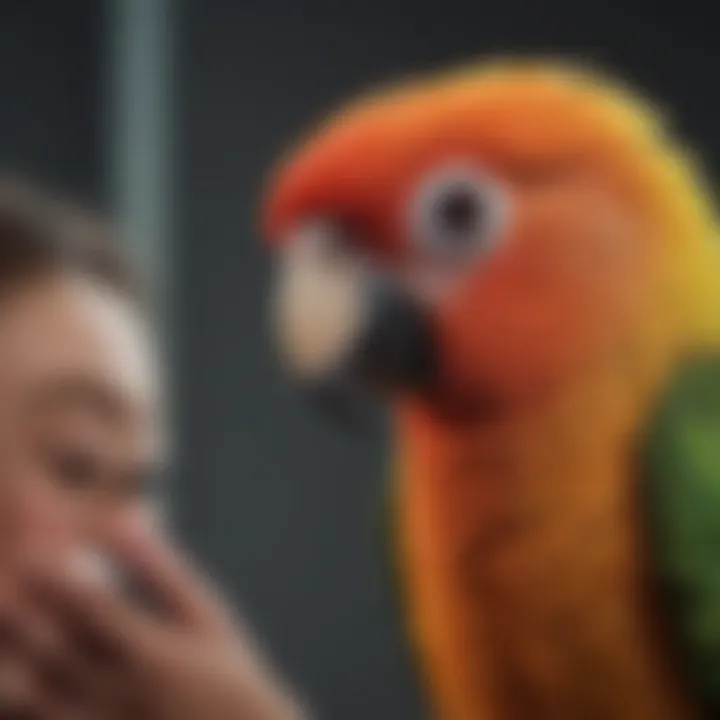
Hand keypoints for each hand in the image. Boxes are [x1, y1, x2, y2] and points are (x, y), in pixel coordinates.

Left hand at [15, 527, 306, 719]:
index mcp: (152, 652)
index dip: (57, 579)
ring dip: (9, 665)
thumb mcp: (206, 616)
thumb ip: (164, 572)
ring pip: (36, 698)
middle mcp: (120, 692)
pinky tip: (12, 678)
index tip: (28, 553)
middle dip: (19, 616)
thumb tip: (133, 523)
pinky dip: (21, 705)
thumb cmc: (227, 670)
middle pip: (55, 651)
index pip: (93, 609)